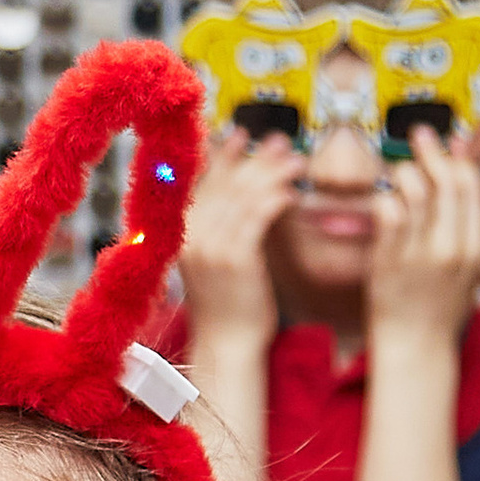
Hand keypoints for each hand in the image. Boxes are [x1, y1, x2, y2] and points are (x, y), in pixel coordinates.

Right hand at [179, 126, 299, 347]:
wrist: (226, 344)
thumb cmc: (226, 307)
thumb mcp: (214, 262)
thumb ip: (219, 228)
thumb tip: (236, 196)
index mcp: (183, 234)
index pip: (202, 183)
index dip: (222, 156)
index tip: (241, 136)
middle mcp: (193, 236)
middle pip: (226, 183)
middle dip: (255, 158)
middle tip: (279, 142)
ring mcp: (212, 246)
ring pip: (245, 195)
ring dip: (272, 173)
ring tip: (296, 162)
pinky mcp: (236, 257)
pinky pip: (259, 216)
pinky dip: (277, 198)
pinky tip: (293, 192)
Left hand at [365, 126, 479, 353]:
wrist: (416, 347)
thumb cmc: (439, 309)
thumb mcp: (467, 271)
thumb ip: (466, 232)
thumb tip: (461, 189)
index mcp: (476, 248)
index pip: (472, 187)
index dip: (460, 158)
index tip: (450, 142)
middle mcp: (452, 246)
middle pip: (445, 181)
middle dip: (432, 151)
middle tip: (419, 134)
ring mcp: (420, 252)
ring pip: (415, 189)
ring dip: (404, 172)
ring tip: (397, 173)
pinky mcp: (389, 259)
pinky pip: (387, 211)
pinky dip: (384, 198)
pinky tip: (383, 200)